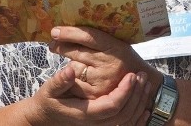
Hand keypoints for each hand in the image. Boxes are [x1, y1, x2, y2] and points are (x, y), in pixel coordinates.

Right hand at [25, 64, 151, 125]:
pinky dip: (138, 118)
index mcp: (85, 114)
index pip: (111, 106)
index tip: (132, 75)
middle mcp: (95, 124)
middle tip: (143, 75)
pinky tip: (145, 106)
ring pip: (127, 122)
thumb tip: (70, 70)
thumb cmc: (48, 101)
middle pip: (124, 115)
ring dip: (140, 104)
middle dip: (136, 95)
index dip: (124, 92)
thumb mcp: (49, 90)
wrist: (45, 118)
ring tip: (146, 84)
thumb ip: (60, 81)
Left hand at [48, 26, 156, 100]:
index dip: (69, 32)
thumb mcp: (118, 44)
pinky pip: (76, 84)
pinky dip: (72, 78)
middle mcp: (109, 63)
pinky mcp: (97, 94)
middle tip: (53, 43)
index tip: (55, 30)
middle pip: (77, 52)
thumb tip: (74, 25)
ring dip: (68, 62)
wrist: (144, 85)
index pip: (88, 36)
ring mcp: (102, 80)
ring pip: (74, 68)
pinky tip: (72, 75)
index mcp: (115, 46)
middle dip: (62, 46)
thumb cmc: (126, 59)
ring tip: (65, 55)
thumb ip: (100, 38)